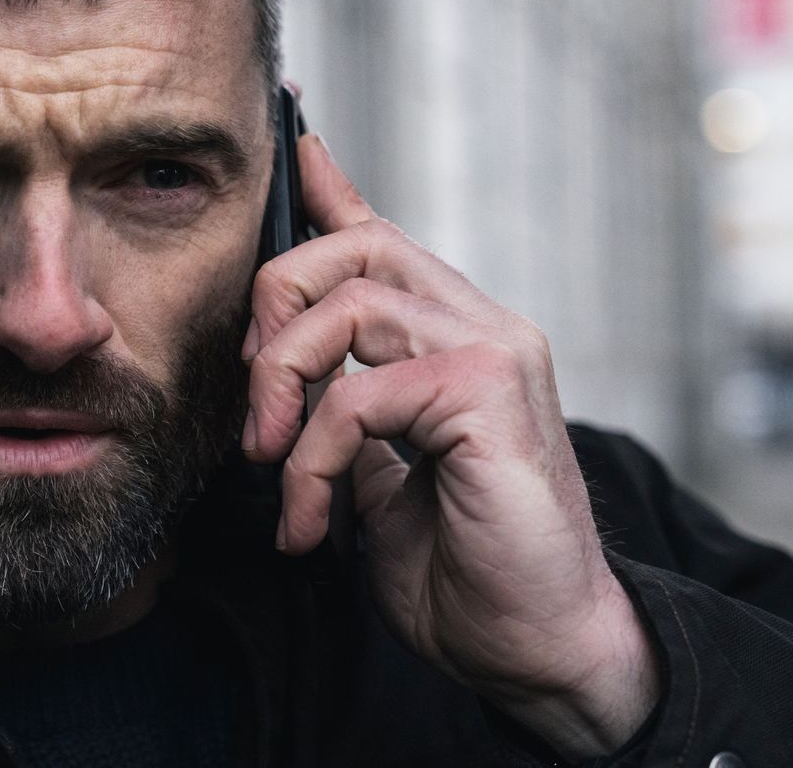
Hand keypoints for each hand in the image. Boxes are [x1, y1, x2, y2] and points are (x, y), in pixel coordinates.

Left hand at [241, 133, 660, 757]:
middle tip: (254, 412)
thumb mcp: (378, 475)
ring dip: (284, 386)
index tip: (291, 144)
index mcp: (458, 339)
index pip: (381, 241)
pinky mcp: (491, 396)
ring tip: (272, 464)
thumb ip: (343, 409)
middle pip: (354, 249)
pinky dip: (314, 458)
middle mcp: (485, 327)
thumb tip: (287, 370)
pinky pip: (362, 392)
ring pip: (351, 304)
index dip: (329, 189)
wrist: (538, 649)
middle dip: (274, 310)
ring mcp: (496, 353)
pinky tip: (311, 521)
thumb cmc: (463, 570)